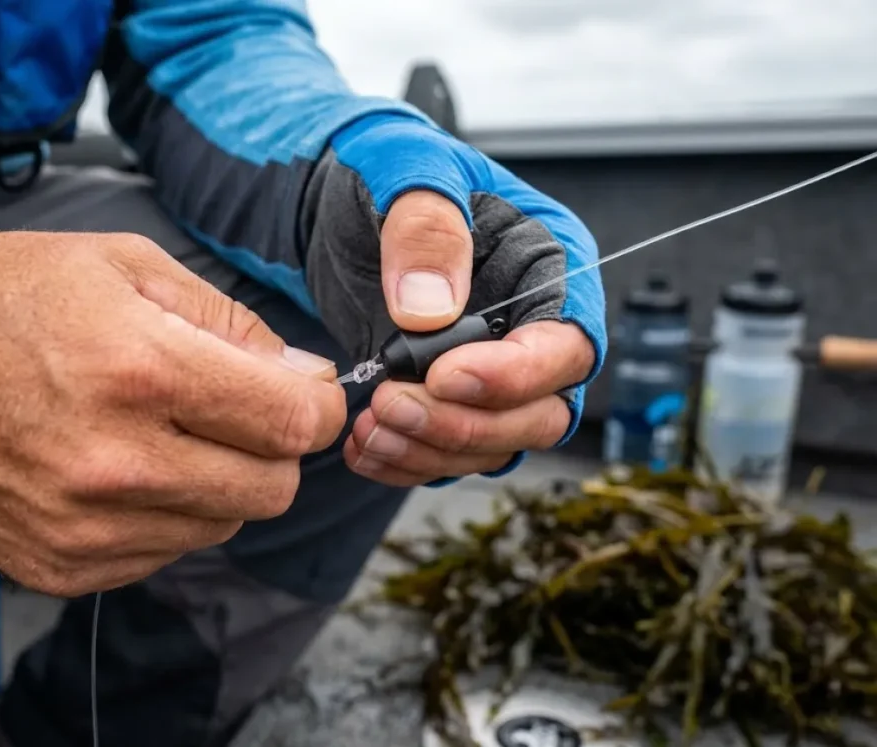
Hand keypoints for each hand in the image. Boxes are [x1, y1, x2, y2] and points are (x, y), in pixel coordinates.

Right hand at [0, 231, 344, 595]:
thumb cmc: (12, 302)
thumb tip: (305, 378)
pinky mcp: (64, 566)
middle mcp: (118, 461)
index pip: (292, 423)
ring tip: (167, 433)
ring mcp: (88, 525)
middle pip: (272, 488)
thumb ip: (233, 323)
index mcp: (142, 369)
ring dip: (220, 481)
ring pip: (223, 524)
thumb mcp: (129, 267)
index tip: (310, 395)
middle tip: (239, 412)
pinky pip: (166, 552)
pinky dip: (169, 514)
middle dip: (274, 448)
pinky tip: (127, 469)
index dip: (321, 408)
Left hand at [341, 191, 595, 484]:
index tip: (443, 375)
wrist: (341, 204)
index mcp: (549, 264)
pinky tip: (363, 447)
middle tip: (391, 405)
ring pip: (494, 444)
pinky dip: (407, 461)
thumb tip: (431, 309)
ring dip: (432, 451)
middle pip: (539, 411)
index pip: (566, 343)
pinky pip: (448, 452)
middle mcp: (531, 327)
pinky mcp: (451, 398)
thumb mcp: (406, 169)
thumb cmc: (387, 172)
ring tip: (368, 429)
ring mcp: (493, 370)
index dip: (514, 374)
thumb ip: (426, 229)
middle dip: (466, 424)